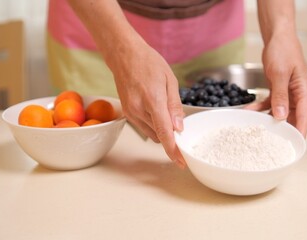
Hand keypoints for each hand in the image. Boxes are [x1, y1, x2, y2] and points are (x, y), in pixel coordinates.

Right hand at [65, 0, 185, 166]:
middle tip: (179, 122)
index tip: (182, 163)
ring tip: (165, 109)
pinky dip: (153, 124)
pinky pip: (144, 126)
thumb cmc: (149, 63)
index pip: (164, 133)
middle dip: (171, 135)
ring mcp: (130, 113)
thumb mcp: (170, 80)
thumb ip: (174, 106)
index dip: (174, 151)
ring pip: (152, 133)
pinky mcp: (127, 113)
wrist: (124, 55)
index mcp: (153, 101)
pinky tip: (156, 109)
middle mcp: (139, 110)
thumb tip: (179, 128)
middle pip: (159, 136)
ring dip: (162, 129)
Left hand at [247, 31, 306, 136]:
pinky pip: (270, 104)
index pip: (305, 117)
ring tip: (258, 130)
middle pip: (294, 118)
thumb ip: (281, 95)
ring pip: (280, 114)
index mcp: (304, 92)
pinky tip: (249, 112)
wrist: (277, 38)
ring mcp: (288, 94)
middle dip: (284, 131)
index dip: (301, 132)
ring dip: (269, 121)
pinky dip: (260, 109)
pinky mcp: (278, 91)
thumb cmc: (284, 51)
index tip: (296, 145)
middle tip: (273, 144)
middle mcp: (298, 95)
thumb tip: (281, 116)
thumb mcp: (281, 73)